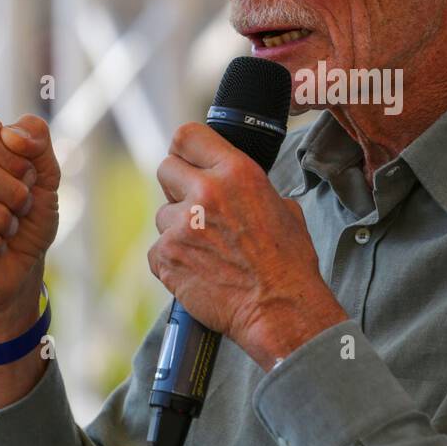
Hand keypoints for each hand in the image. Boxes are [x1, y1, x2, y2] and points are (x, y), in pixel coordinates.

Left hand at [148, 123, 347, 369]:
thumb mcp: (283, 208)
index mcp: (237, 172)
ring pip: (162, 215)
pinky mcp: (166, 256)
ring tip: (208, 252)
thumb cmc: (289, 264)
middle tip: (195, 209)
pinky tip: (199, 272)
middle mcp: (205, 192)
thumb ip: (249, 188)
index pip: (188, 136)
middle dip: (177, 187)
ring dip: (177, 230)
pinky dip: (173, 262)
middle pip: (165, 168)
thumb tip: (231, 184)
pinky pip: (158, 250)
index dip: (185, 149)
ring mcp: (181, 225)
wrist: (279, 309)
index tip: (187, 161)